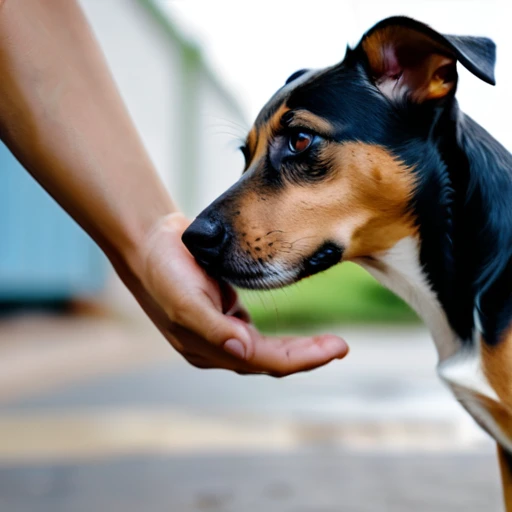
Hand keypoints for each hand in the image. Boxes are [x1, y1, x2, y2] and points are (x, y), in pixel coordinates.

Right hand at [130, 212, 348, 375]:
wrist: (150, 244)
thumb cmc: (165, 270)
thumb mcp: (185, 299)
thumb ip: (213, 328)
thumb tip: (244, 351)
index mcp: (208, 348)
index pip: (265, 360)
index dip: (303, 358)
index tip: (338, 347)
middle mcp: (217, 346)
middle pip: (271, 360)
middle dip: (307, 355)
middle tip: (341, 346)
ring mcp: (222, 333)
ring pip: (268, 351)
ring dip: (299, 350)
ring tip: (330, 343)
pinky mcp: (226, 316)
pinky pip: (260, 336)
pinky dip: (284, 338)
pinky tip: (300, 335)